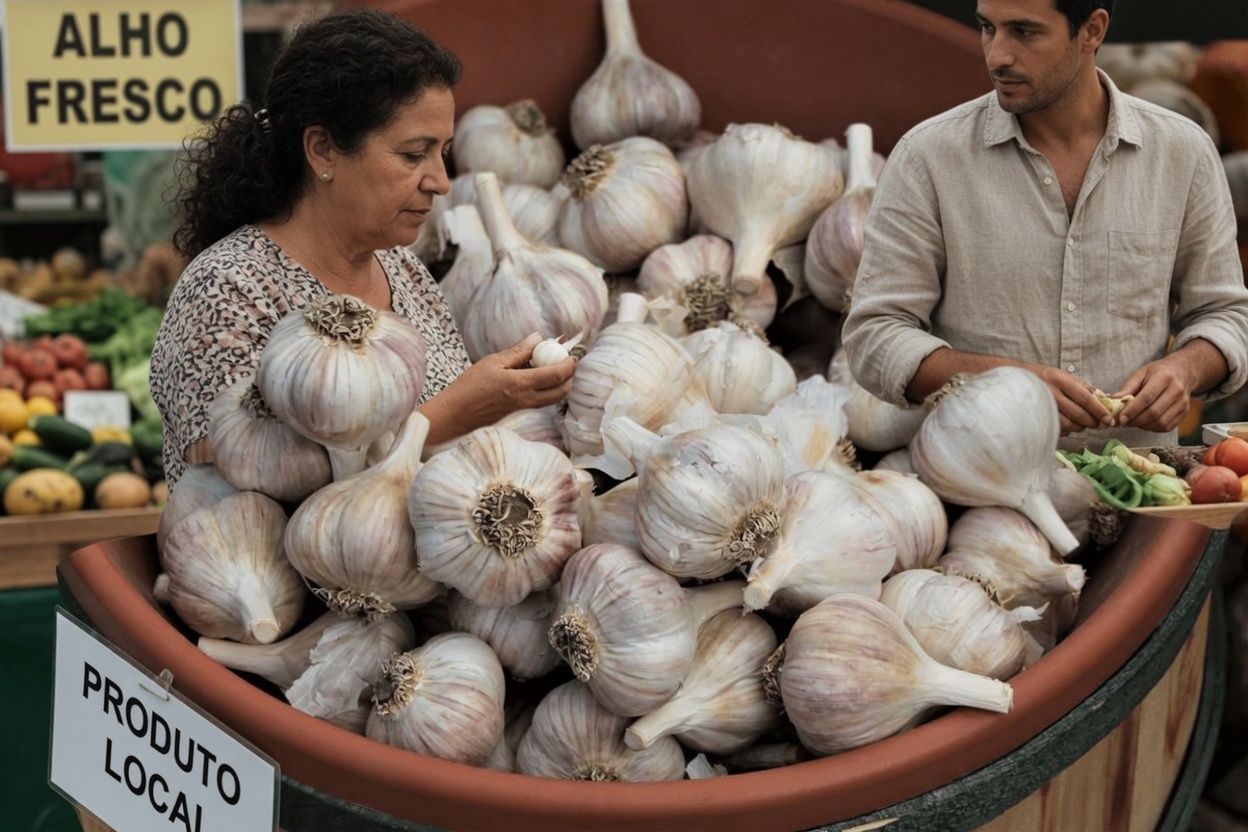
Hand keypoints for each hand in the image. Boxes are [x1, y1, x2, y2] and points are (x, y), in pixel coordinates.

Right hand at [420, 334, 576, 443]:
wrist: (456, 414)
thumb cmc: (470, 386)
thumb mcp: (494, 362)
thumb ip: (519, 351)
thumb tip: (539, 338)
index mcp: (521, 384)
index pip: (557, 375)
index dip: (569, 364)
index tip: (571, 354)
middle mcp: (527, 399)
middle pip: (562, 391)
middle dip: (569, 376)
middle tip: (566, 362)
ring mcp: (523, 408)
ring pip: (553, 398)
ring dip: (559, 384)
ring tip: (551, 367)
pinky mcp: (518, 412)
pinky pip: (541, 401)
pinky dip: (546, 389)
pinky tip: (534, 377)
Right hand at [1024, 363, 1110, 434]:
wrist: (1010, 379)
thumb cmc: (1040, 376)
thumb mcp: (1061, 374)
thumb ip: (1081, 386)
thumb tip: (1102, 400)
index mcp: (1059, 379)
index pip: (1085, 398)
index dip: (1099, 410)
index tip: (1109, 419)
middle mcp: (1050, 392)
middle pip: (1078, 414)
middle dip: (1092, 422)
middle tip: (1099, 424)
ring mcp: (1041, 406)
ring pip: (1068, 424)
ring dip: (1080, 427)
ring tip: (1083, 424)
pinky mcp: (1035, 417)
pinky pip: (1057, 429)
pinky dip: (1067, 430)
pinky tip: (1067, 424)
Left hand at [1113, 357, 1192, 431]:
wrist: (1182, 372)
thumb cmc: (1157, 373)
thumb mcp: (1140, 374)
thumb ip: (1127, 388)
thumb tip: (1112, 402)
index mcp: (1164, 378)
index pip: (1146, 398)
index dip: (1132, 410)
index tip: (1120, 418)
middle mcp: (1176, 391)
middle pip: (1154, 412)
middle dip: (1135, 420)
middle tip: (1123, 422)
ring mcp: (1183, 403)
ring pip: (1161, 422)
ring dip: (1143, 426)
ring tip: (1132, 422)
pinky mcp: (1185, 413)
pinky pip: (1167, 427)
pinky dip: (1152, 428)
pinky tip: (1144, 422)